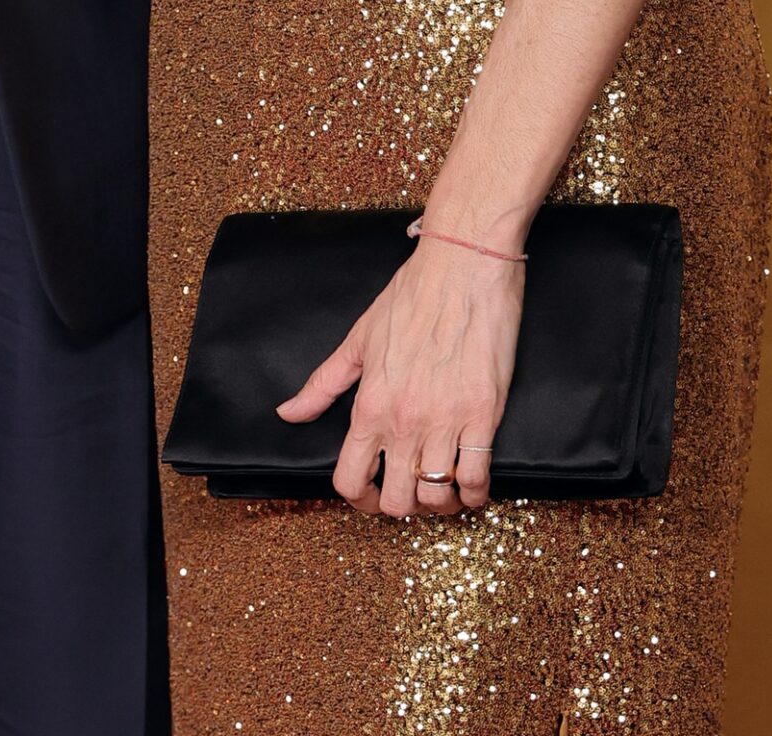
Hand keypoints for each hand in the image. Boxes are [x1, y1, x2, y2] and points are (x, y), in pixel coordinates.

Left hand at [275, 238, 522, 518]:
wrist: (463, 265)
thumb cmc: (410, 296)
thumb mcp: (358, 339)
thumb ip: (323, 383)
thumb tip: (287, 413)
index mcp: (370, 403)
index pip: (350, 479)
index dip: (358, 499)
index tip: (370, 494)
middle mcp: (404, 420)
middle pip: (396, 500)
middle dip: (399, 505)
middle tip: (407, 490)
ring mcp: (446, 420)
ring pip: (436, 497)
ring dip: (437, 503)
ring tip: (439, 487)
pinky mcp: (484, 414)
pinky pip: (477, 479)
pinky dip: (473, 493)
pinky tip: (470, 483)